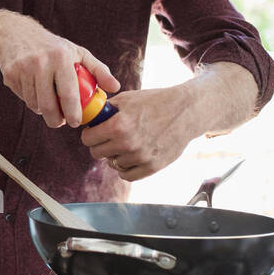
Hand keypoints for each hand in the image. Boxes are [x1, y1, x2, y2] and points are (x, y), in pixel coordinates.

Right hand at [0, 17, 119, 127]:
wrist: (15, 33)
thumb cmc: (52, 46)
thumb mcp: (77, 53)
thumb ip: (98, 70)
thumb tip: (115, 87)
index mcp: (60, 57)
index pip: (69, 93)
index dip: (73, 113)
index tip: (76, 122)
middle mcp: (40, 62)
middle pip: (48, 105)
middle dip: (56, 120)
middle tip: (61, 122)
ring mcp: (23, 69)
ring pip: (34, 104)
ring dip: (43, 110)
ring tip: (48, 102)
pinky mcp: (10, 75)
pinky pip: (23, 98)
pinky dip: (30, 100)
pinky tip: (34, 90)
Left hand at [79, 86, 195, 180]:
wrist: (185, 111)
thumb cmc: (154, 102)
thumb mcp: (127, 99)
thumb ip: (105, 110)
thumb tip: (88, 118)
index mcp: (118, 126)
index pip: (88, 139)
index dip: (90, 134)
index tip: (95, 132)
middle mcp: (128, 144)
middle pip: (97, 153)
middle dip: (100, 145)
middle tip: (108, 138)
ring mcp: (141, 157)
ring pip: (112, 164)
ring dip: (115, 155)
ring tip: (126, 143)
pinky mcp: (152, 167)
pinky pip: (127, 175)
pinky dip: (125, 168)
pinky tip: (130, 156)